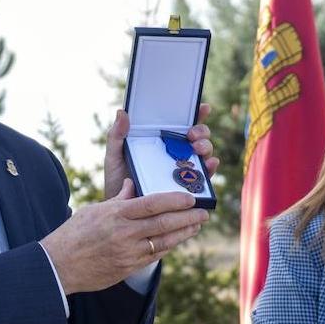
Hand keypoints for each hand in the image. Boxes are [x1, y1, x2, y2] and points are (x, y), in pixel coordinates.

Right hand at [40, 180, 208, 293]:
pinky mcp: (129, 268)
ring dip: (184, 233)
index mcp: (116, 214)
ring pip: (164, 241)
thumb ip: (118, 199)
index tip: (191, 198)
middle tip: (204, 212)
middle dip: (188, 218)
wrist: (59, 266)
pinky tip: (178, 239)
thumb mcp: (94, 210)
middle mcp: (125, 233)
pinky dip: (169, 246)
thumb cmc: (74, 234)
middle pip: (164, 223)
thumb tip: (132, 184)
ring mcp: (128, 253)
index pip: (152, 203)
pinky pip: (155, 256)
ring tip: (196, 225)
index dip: (175, 200)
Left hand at [103, 103, 218, 198]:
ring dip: (206, 148)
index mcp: (161, 141)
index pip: (181, 123)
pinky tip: (209, 165)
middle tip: (192, 135)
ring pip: (203, 154)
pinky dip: (210, 169)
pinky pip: (204, 177)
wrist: (120, 215)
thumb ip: (117, 136)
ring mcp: (183, 170)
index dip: (195, 113)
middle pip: (197, 137)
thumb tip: (122, 112)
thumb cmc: (117, 182)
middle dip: (201, 131)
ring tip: (198, 149)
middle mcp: (175, 153)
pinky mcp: (187, 188)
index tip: (202, 108)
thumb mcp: (114, 157)